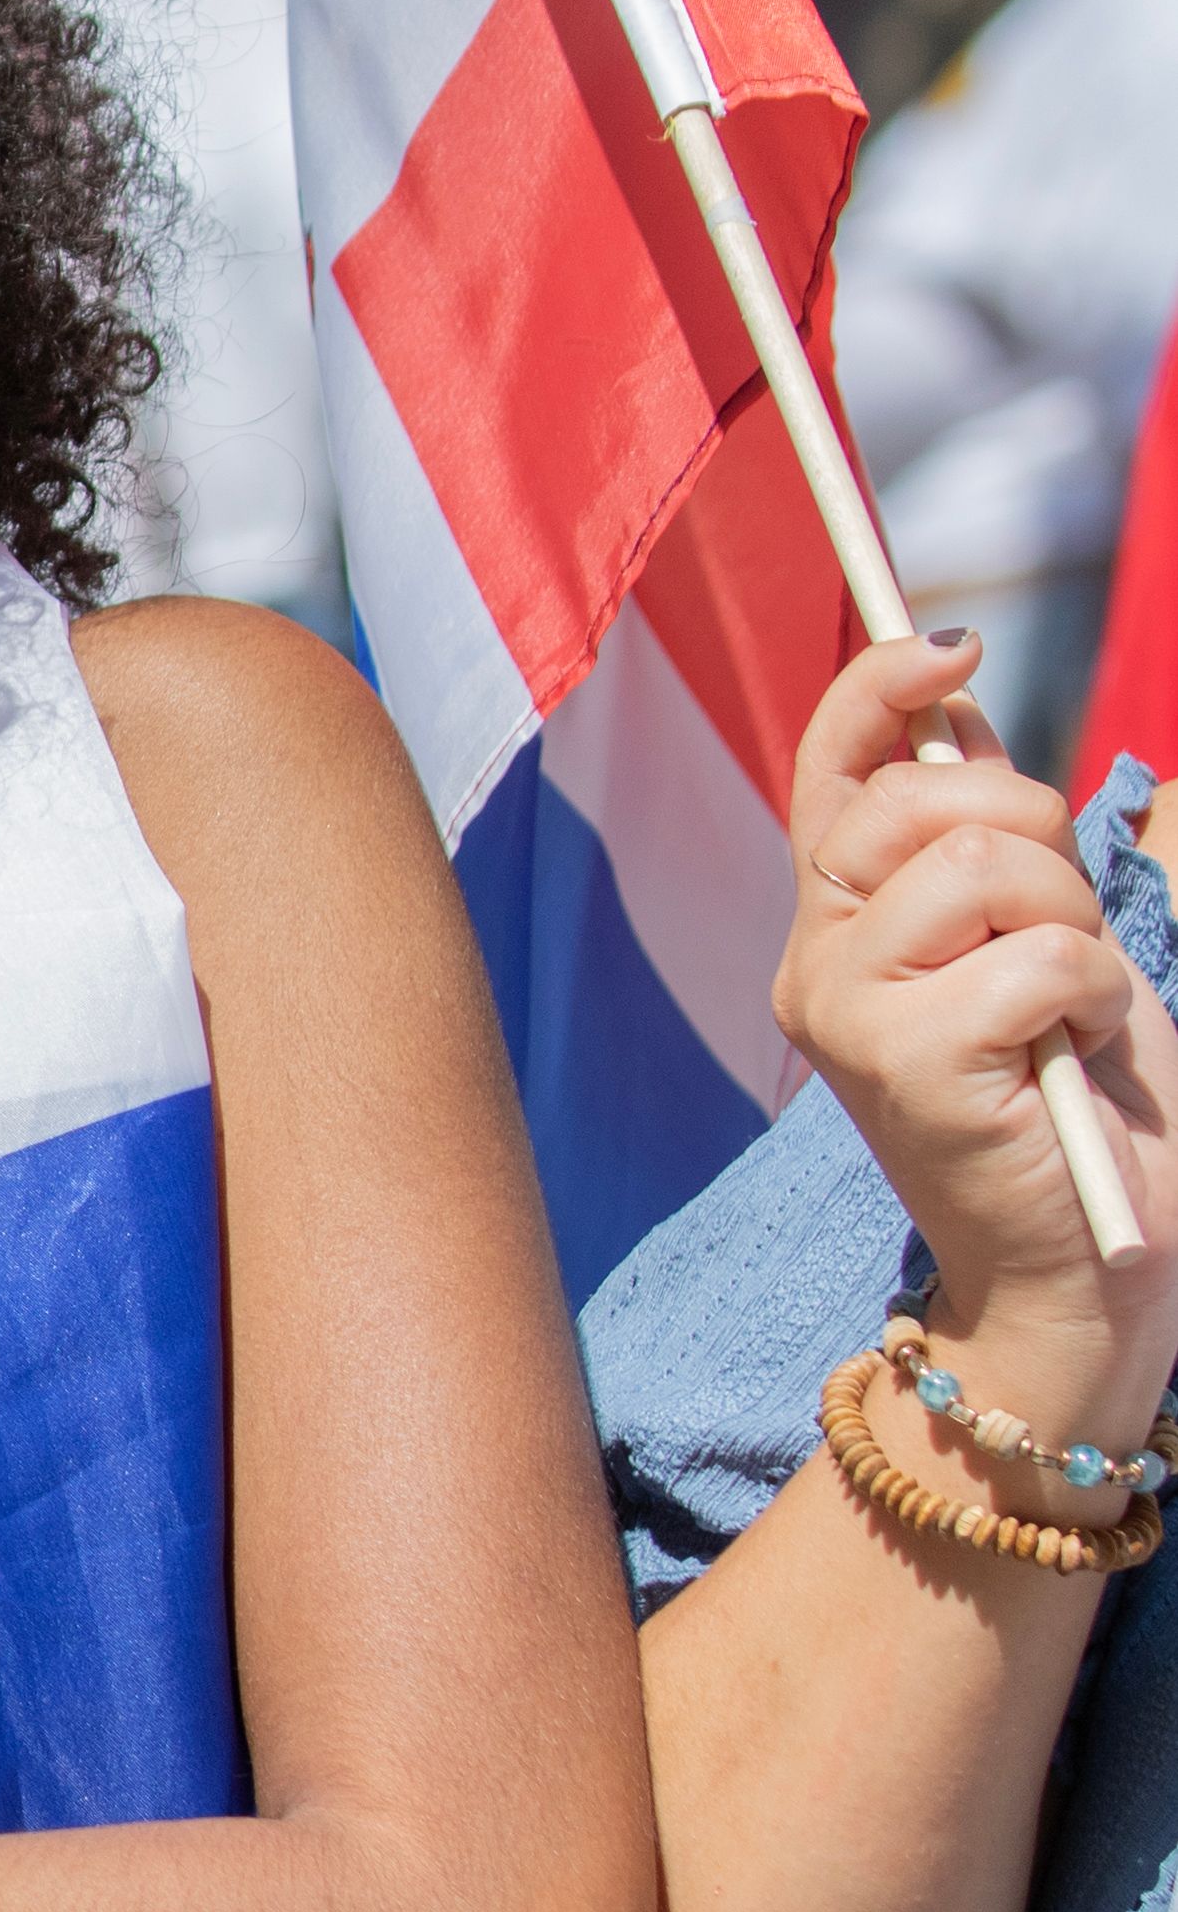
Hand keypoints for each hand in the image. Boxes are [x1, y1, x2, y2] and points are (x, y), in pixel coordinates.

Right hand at [772, 631, 1177, 1418]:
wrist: (1090, 1263)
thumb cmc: (1074, 1103)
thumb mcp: (1037, 940)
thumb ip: (989, 841)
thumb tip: (958, 721)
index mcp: (838, 920)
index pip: (832, 768)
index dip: (883, 685)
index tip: (957, 648)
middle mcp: (816, 957)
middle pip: (928, 797)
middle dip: (1040, 833)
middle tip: (1065, 934)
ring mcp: (846, 1010)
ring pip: (988, 866)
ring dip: (1079, 927)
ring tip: (1073, 1011)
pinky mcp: (902, 1064)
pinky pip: (1036, 957)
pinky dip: (1096, 997)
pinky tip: (1076, 1058)